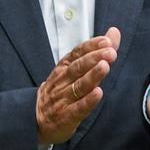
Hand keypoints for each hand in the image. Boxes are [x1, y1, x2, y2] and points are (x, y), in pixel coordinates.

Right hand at [37, 28, 118, 144]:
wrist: (36, 117)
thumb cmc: (60, 89)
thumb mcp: (75, 68)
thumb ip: (97, 51)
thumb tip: (114, 32)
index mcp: (64, 66)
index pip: (77, 53)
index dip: (91, 46)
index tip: (106, 41)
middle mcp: (63, 80)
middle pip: (78, 67)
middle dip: (94, 58)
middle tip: (111, 52)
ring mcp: (63, 98)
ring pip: (79, 86)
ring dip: (92, 76)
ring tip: (105, 67)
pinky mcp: (66, 116)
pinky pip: (78, 108)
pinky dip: (88, 101)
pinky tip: (98, 94)